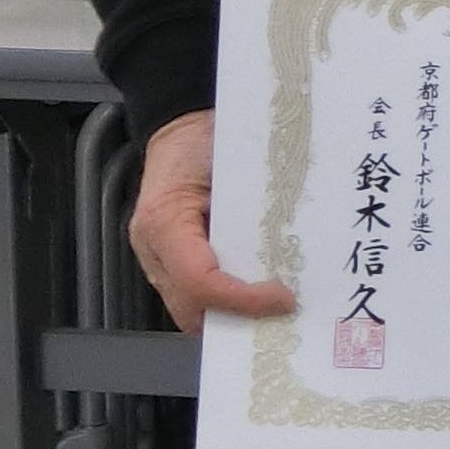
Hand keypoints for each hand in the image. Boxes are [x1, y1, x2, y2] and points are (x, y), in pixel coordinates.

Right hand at [128, 108, 294, 331]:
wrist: (182, 126)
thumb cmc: (203, 137)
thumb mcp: (233, 162)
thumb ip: (254, 204)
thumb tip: (294, 244)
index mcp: (165, 222)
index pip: (199, 281)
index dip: (243, 300)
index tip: (283, 299)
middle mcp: (155, 249)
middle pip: (191, 310)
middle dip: (238, 322)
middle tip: (283, 319)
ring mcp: (159, 259)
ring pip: (191, 311)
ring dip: (234, 318)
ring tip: (275, 314)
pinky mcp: (173, 261)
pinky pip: (197, 295)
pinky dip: (228, 303)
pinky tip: (260, 296)